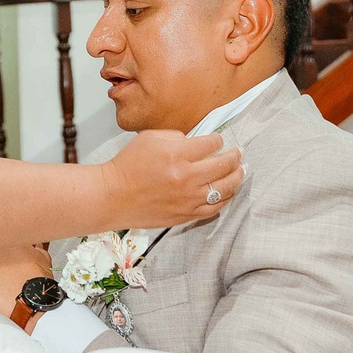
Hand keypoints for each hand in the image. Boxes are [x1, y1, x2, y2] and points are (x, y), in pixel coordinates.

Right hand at [104, 131, 240, 227]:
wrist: (112, 196)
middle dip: (235, 157)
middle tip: (239, 154)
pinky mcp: (185, 215)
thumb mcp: (150, 138)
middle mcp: (185, 177)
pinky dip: (225, 199)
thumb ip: (177, 136)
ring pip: (225, 189)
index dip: (218, 140)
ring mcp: (187, 199)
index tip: (218, 140)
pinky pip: (214, 209)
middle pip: (224, 166)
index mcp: (177, 155)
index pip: (211, 144)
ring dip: (237, 179)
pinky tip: (227, 193)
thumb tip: (197, 142)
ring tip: (240, 172)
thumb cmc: (127, 165)